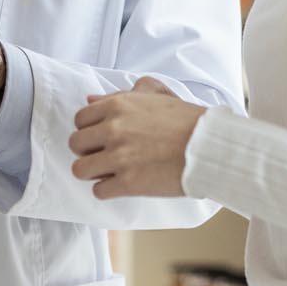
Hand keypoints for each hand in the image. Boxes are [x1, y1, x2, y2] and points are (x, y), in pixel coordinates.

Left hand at [68, 78, 205, 198]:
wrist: (211, 147)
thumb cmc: (188, 120)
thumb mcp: (156, 95)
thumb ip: (121, 94)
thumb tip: (91, 100)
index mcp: (117, 105)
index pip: (80, 119)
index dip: (90, 129)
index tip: (102, 137)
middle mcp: (113, 129)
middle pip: (75, 144)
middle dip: (88, 151)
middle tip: (106, 155)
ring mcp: (120, 157)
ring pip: (80, 169)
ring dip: (93, 172)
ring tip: (110, 172)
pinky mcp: (129, 183)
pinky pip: (98, 191)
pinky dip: (108, 190)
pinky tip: (123, 184)